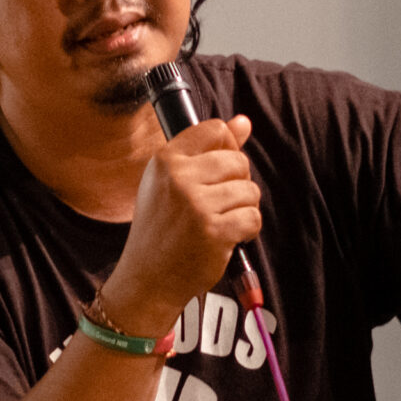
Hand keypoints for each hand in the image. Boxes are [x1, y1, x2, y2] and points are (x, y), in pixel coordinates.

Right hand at [103, 116, 261, 334]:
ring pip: (250, 191)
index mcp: (165, 160)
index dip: (228, 148)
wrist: (148, 278)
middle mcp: (178, 178)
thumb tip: (243, 122)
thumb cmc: (161, 229)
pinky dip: (247, 230)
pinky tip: (228, 237)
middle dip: (239, 184)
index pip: (215, 130)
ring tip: (222, 222)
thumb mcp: (172, 183)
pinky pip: (253, 218)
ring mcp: (196, 205)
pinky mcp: (214, 231)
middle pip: (238, 161)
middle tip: (219, 205)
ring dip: (244, 209)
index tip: (221, 171)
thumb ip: (208, 150)